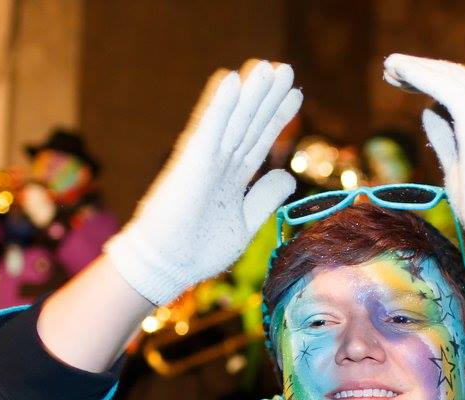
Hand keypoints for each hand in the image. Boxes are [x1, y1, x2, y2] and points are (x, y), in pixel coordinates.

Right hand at [107, 61, 301, 304]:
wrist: (168, 267)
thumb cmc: (199, 250)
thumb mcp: (245, 223)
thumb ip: (264, 198)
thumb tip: (287, 175)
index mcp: (232, 178)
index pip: (259, 140)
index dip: (277, 117)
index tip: (296, 95)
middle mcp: (219, 164)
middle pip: (249, 124)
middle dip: (267, 98)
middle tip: (285, 69)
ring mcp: (205, 161)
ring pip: (233, 120)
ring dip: (250, 93)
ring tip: (267, 67)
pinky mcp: (190, 163)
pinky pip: (208, 128)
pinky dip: (219, 104)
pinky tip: (231, 79)